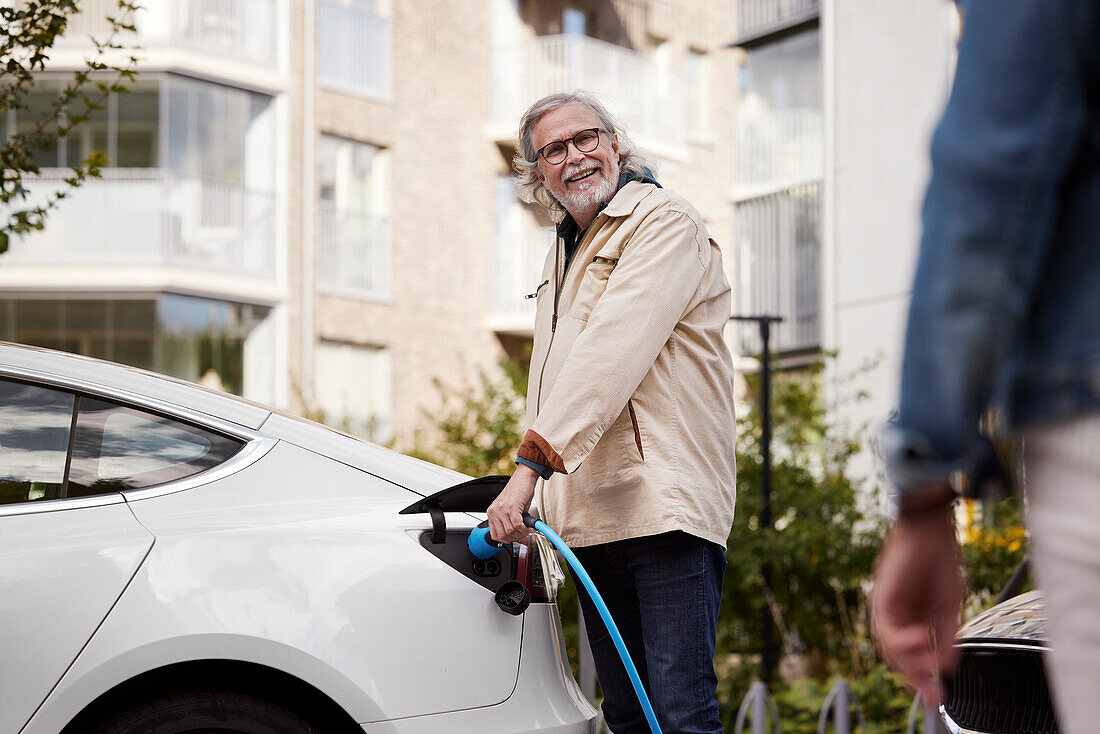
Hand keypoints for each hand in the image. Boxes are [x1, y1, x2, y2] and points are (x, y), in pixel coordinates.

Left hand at [487, 465, 537, 543]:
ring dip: (521, 533)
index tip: (515, 538)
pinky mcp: (511, 507)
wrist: (523, 477)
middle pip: (503, 535)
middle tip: (524, 534)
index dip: (507, 539)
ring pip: (510, 531)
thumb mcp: (510, 508)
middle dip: (516, 538)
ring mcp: (502, 509)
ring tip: (527, 529)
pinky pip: (517, 525)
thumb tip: (518, 537)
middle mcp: (495, 511)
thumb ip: (510, 522)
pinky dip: (524, 528)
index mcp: (492, 512)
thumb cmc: (518, 491)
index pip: (495, 535)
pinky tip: (528, 526)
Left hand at [871, 503, 963, 704]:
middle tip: (934, 696)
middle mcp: (896, 619)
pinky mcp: (880, 601)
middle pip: (900, 659)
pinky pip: (887, 631)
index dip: (924, 678)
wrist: (931, 533)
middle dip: (917, 679)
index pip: (912, 658)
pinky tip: (920, 639)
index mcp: (913, 620)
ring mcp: (886, 611)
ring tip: (931, 665)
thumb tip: (948, 666)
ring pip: (891, 650)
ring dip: (912, 662)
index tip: (938, 698)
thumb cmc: (940, 563)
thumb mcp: (949, 607)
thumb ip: (947, 636)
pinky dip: (904, 641)